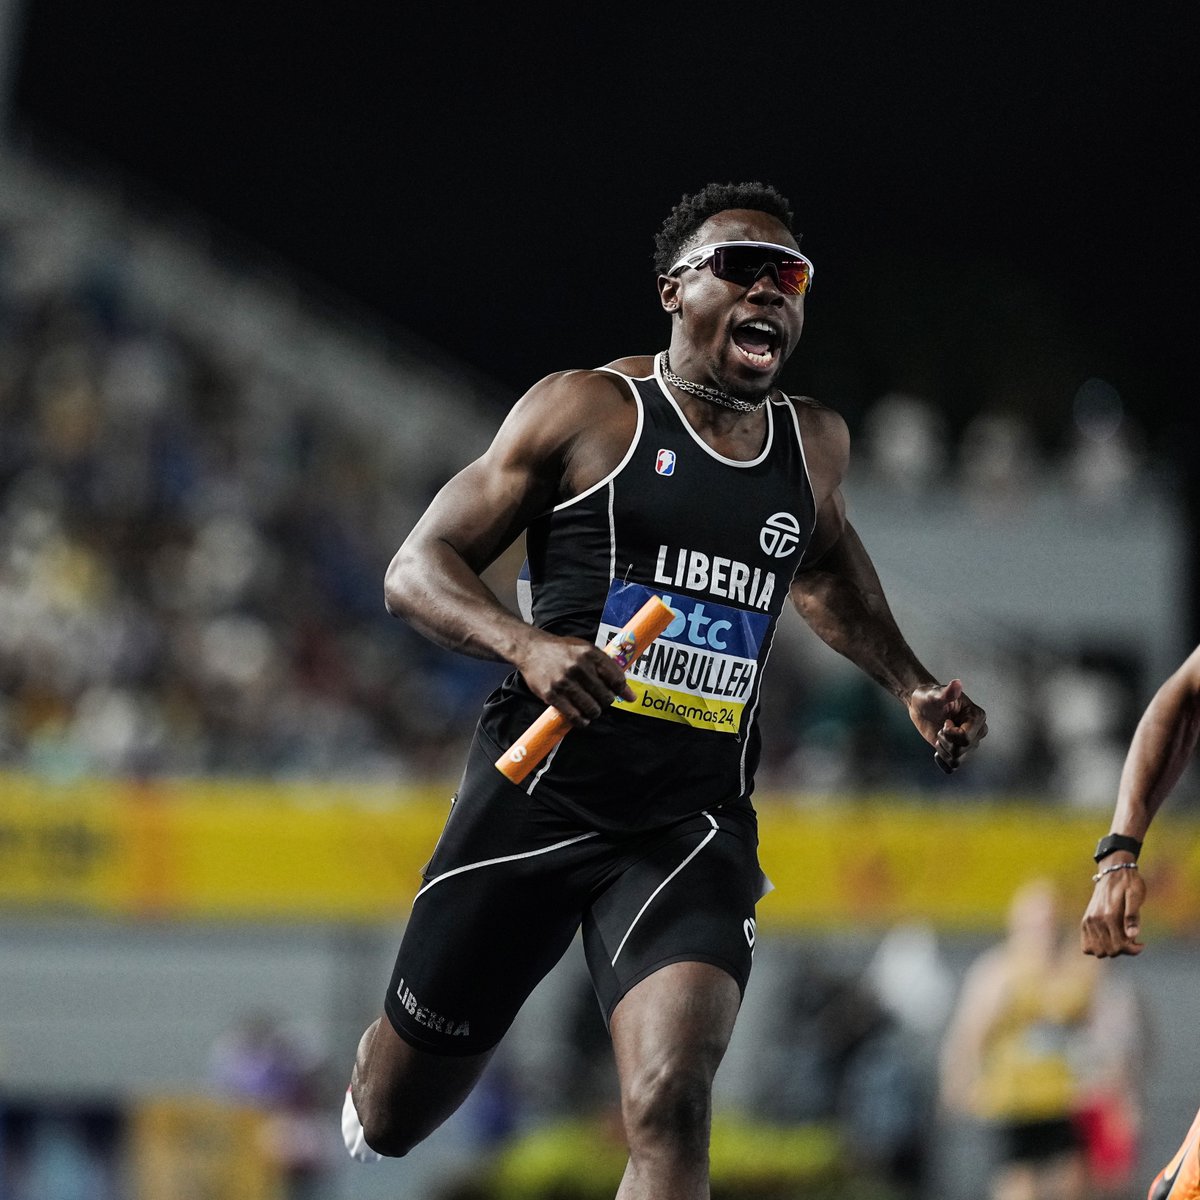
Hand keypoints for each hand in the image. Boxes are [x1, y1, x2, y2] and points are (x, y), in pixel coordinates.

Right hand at [517, 633, 635, 726]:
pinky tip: (582, 718)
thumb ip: (607, 667)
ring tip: (591, 708)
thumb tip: (628, 692)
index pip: (616, 678)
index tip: (626, 696)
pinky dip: (582, 721)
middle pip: (606, 696)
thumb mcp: (586, 649)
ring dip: (595, 712)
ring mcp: (564, 682)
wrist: (531, 649)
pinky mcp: (551, 695)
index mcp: (590, 653)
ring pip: (592, 708)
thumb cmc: (562, 650)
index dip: (623, 690)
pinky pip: (574, 716)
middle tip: (601, 700)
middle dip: (606, 701)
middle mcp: (578, 667)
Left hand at [908, 679, 987, 773]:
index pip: (966, 739)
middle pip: (961, 751)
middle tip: (940, 727)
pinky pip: (952, 768)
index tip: (945, 721)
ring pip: (957, 760)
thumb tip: (957, 684)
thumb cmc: (929, 696)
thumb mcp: (935, 694)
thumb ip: (947, 692)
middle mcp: (978, 731)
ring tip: (939, 736)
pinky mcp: (959, 752)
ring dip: (942, 750)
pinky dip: (942, 761)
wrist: (921, 705)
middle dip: (944, 741)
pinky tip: (936, 751)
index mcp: (977, 717)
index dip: (950, 734)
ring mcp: (969, 744)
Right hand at [1081, 864, 1146, 956]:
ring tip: (1121, 938)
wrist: (1113, 871)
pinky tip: (1109, 939)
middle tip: (1133, 940)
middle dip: (1123, 950)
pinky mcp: (1085, 921)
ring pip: (1097, 951)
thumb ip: (1133, 916)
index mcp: (1109, 915)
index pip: (1119, 945)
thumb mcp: (1136, 896)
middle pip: (1108, 951)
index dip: (1133, 949)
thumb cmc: (1129, 884)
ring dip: (1111, 950)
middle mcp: (1095, 919)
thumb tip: (1133, 936)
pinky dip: (1097, 947)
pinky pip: (1086, 945)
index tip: (1142, 943)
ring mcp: (1088, 920)